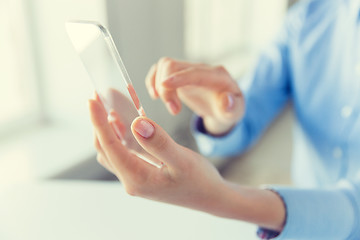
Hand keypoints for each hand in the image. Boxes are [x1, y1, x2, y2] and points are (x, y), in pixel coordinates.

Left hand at [88, 96, 284, 231]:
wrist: (210, 197)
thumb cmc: (199, 180)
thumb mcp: (182, 159)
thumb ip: (159, 142)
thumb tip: (136, 123)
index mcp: (138, 178)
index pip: (110, 146)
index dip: (99, 121)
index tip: (93, 100)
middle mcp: (132, 181)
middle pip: (106, 149)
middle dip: (99, 123)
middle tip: (98, 98)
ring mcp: (136, 178)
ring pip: (113, 151)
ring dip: (108, 129)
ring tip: (108, 107)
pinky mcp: (142, 174)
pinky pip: (125, 152)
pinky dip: (121, 136)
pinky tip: (126, 123)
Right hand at [145, 58, 244, 134]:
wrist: (224, 107)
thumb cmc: (230, 109)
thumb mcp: (235, 113)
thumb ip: (232, 108)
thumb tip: (225, 100)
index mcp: (217, 75)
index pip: (195, 72)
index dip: (179, 77)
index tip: (163, 86)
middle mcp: (201, 68)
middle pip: (174, 65)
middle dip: (167, 88)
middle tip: (174, 111)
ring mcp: (188, 70)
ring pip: (164, 65)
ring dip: (159, 85)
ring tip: (170, 106)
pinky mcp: (178, 75)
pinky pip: (160, 70)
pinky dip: (152, 80)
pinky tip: (155, 96)